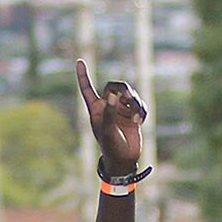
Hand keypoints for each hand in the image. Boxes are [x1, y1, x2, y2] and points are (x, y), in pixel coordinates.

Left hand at [78, 59, 147, 174]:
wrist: (124, 160)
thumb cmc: (110, 146)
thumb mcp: (107, 130)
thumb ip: (109, 112)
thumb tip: (113, 95)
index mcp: (96, 108)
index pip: (87, 88)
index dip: (83, 75)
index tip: (80, 61)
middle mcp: (108, 106)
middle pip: (115, 86)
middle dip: (123, 90)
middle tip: (128, 97)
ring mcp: (121, 110)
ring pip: (130, 94)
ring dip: (135, 104)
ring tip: (136, 118)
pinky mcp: (134, 115)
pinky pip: (140, 104)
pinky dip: (142, 111)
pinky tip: (140, 122)